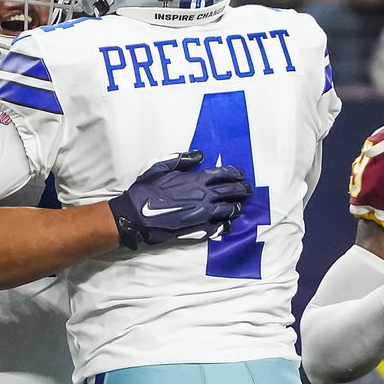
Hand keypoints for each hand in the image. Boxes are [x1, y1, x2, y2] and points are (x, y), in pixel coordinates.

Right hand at [109, 150, 250, 249]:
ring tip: (240, 206)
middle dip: (241, 189)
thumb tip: (199, 155)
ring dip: (236, 207)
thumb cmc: (146, 189)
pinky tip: (228, 224)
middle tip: (247, 190)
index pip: (223, 174)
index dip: (235, 173)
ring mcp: (203, 213)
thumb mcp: (161, 167)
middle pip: (230, 191)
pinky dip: (225, 224)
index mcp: (196, 179)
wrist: (136, 215)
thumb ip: (183, 160)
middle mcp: (203, 196)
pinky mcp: (197, 229)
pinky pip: (218, 226)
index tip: (240, 174)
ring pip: (228, 209)